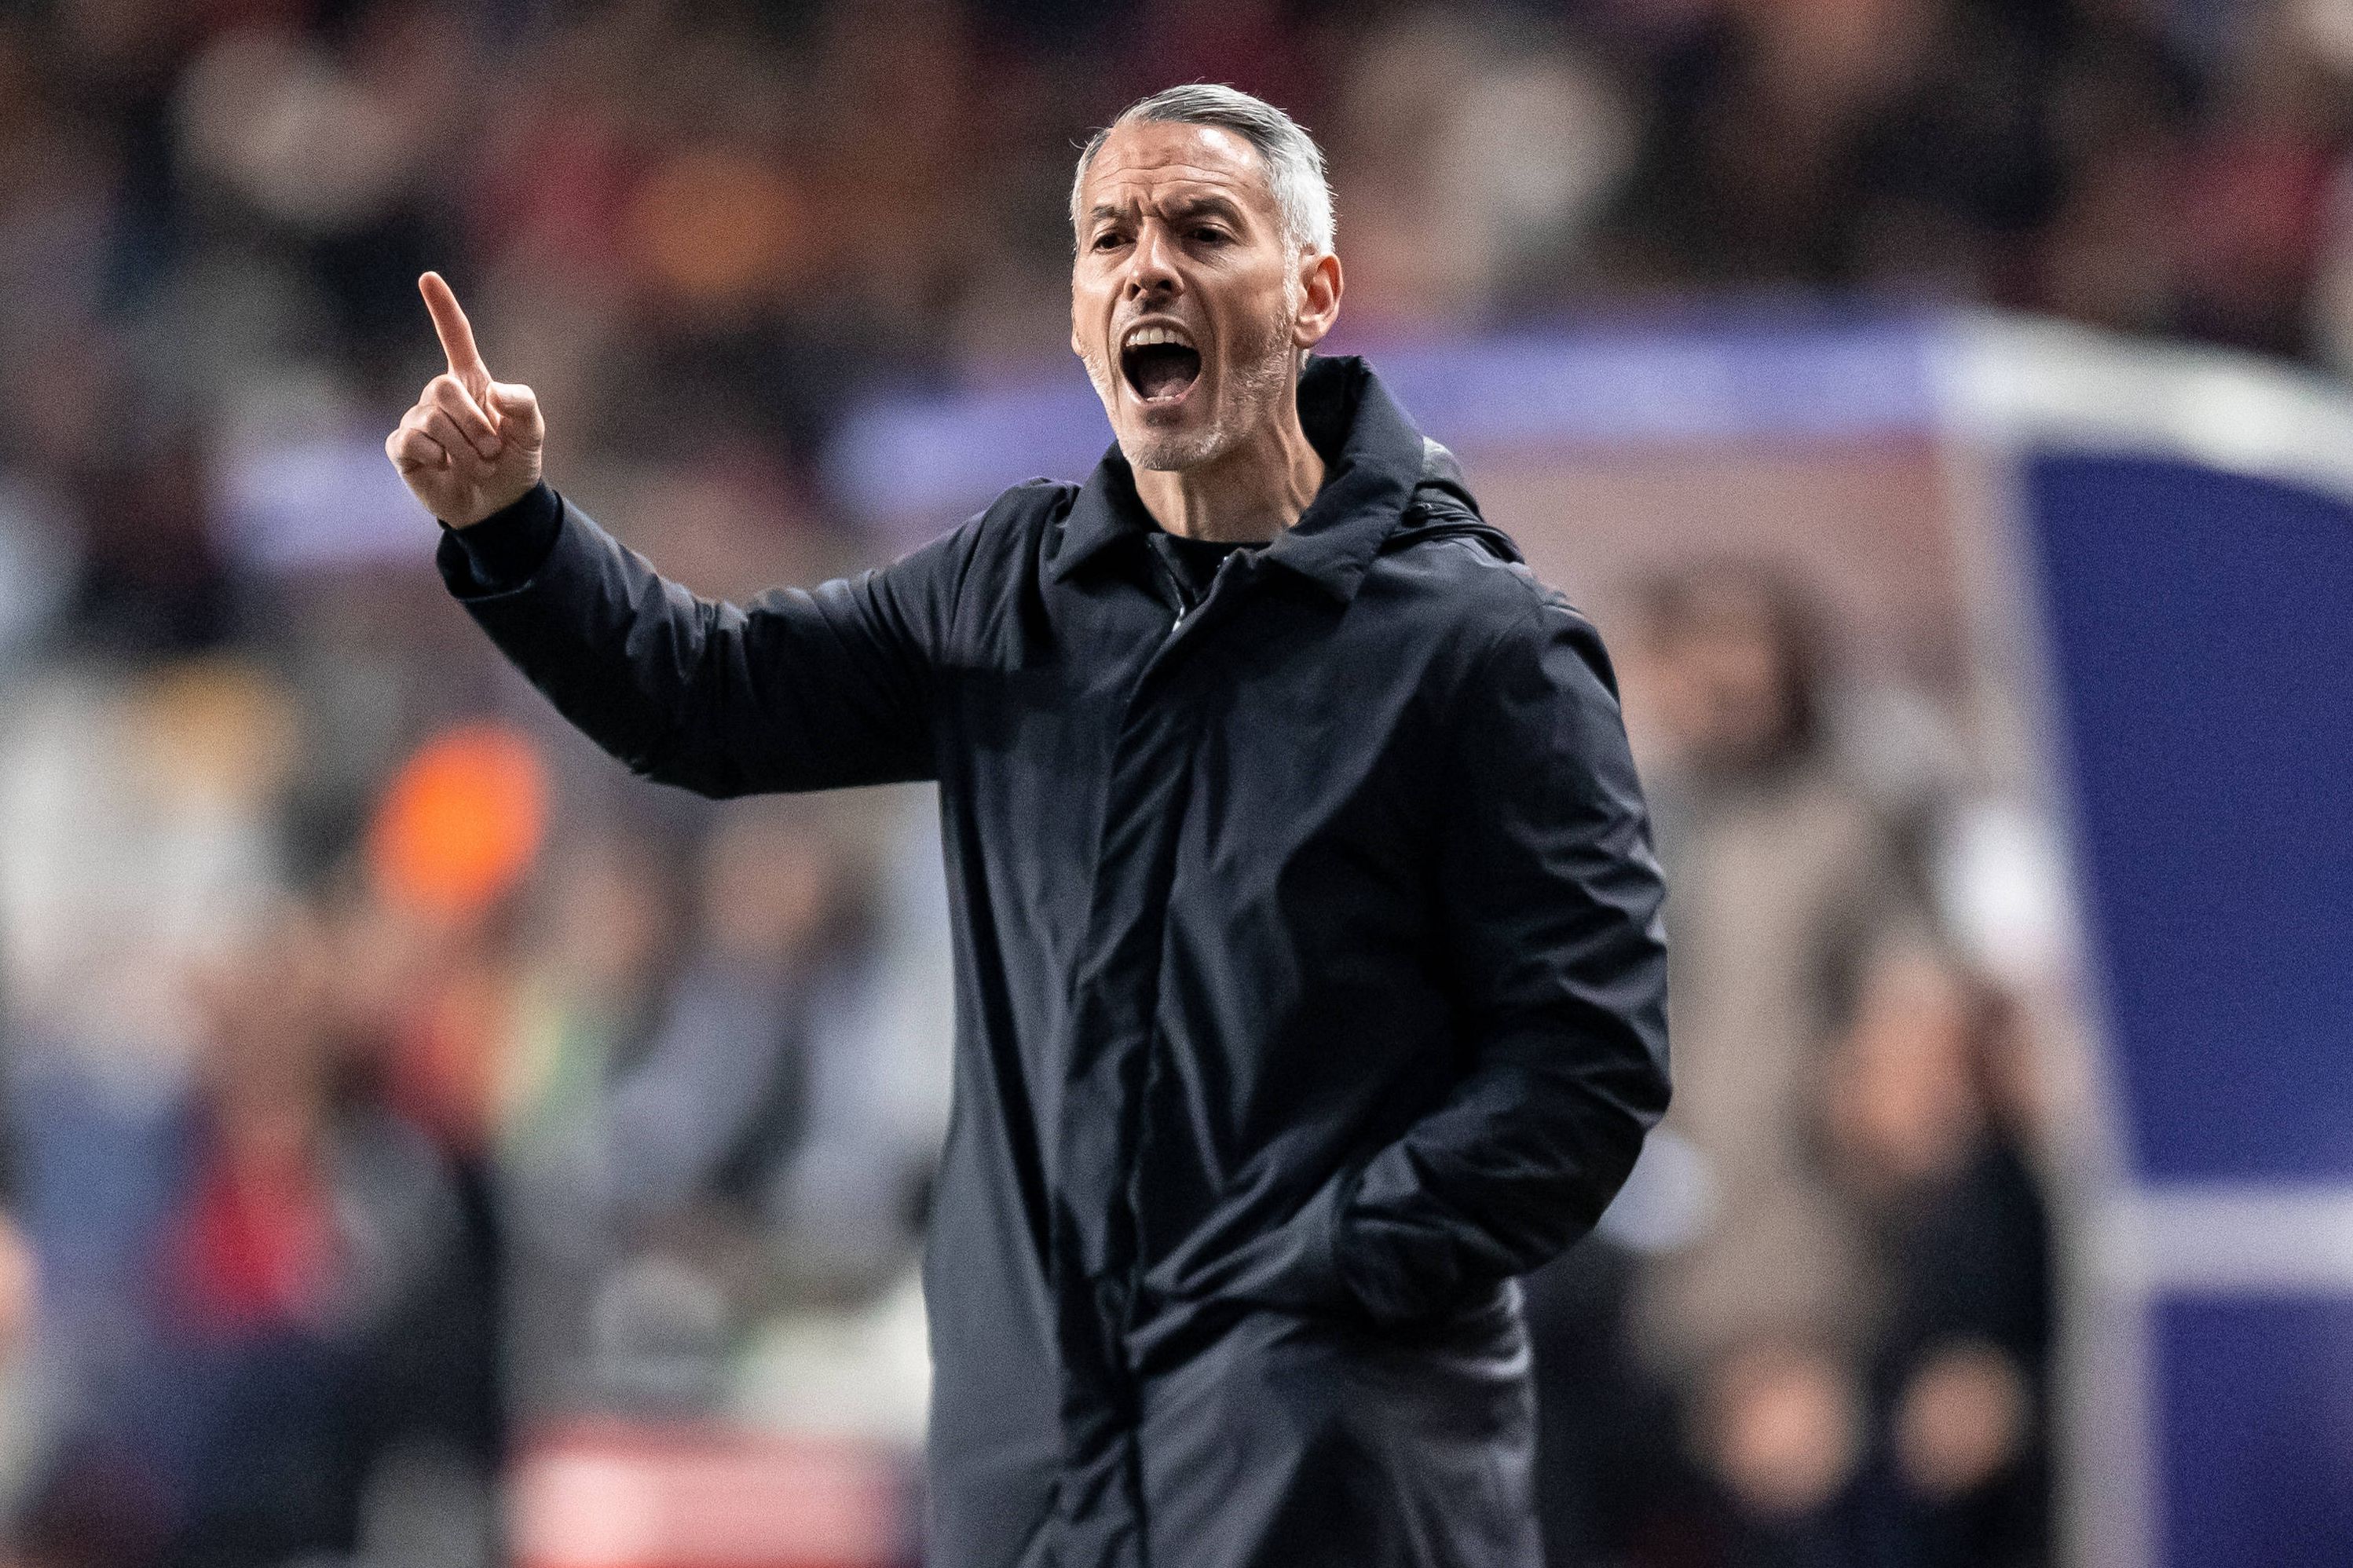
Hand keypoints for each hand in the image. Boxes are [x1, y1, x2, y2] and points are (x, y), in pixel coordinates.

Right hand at [386, 272, 544, 526]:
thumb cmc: (514, 463)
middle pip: (443, 387)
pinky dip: (438, 457)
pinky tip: (446, 467)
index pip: (455, 338)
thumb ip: (523, 404)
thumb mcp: (532, 433)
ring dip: (463, 447)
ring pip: (431, 418)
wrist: (500, 506)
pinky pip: (412, 441)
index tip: (428, 277)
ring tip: (478, 464)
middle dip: (474, 423)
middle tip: (491, 450)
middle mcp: (440, 396)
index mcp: (471, 382)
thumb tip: (493, 392)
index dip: (443, 309)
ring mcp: (418, 421)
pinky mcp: (403, 448)